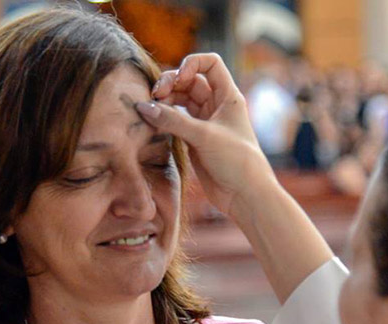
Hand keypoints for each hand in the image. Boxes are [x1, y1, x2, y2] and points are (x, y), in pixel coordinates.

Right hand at [135, 53, 277, 217]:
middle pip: (189, 81)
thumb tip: (143, 107)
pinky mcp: (194, 140)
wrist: (244, 195)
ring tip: (150, 109)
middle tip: (155, 95)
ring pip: (180, 101)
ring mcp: (205, 123)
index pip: (210, 64)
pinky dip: (164, 119)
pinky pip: (176, 121)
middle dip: (171, 84)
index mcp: (228, 96)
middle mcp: (216, 106)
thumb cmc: (235, 161)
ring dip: (165, 101)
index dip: (192, 64)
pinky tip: (153, 122)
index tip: (179, 78)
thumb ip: (172, 120)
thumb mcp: (204, 136)